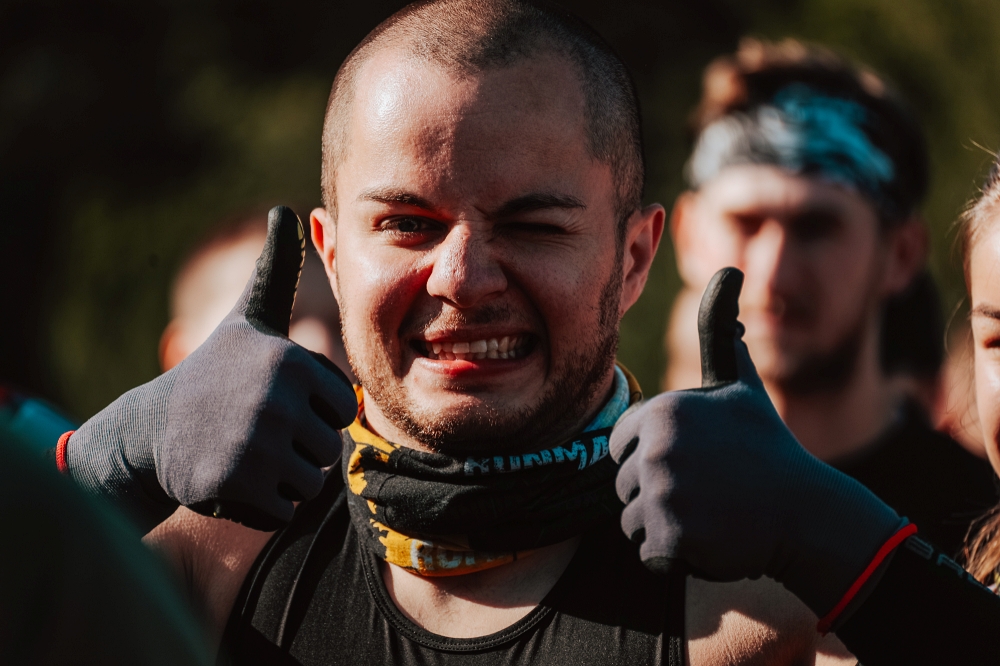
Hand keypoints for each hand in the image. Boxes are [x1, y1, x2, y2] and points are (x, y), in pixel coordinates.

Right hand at [66, 206, 356, 531]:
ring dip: (282, 478)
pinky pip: (286, 511)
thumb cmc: (214, 373)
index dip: (313, 412)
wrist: (151, 432)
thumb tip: (285, 208)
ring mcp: (257, 444)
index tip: (273, 400)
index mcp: (291, 360)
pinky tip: (229, 479)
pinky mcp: (238, 486)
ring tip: (243, 452)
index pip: (343, 410)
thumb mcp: (249, 318)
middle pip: (330, 448)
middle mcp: (277, 399)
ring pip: (312, 482)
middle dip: (298, 449)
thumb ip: (278, 269)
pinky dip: (261, 506)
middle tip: (253, 431)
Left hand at [610, 267, 905, 616]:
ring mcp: (663, 494)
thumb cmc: (766, 447)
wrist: (806, 514)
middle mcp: (655, 449)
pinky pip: (648, 551)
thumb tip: (728, 269)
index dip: (652, 455)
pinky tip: (710, 537)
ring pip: (632, 519)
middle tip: (708, 489)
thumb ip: (719, 332)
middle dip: (659, 492)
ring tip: (709, 512)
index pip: (619, 444)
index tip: (695, 458)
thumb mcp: (740, 385)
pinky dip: (674, 553)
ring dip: (665, 524)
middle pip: (623, 484)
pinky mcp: (670, 538)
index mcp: (662, 411)